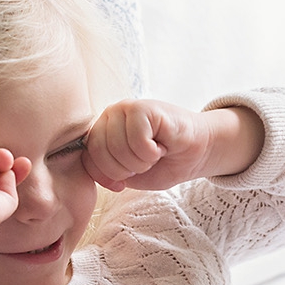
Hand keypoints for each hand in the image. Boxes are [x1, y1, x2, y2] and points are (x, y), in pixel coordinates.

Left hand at [82, 98, 262, 192]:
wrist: (196, 153)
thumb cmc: (163, 163)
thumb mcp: (127, 175)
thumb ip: (105, 171)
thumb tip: (94, 171)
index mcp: (101, 131)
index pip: (88, 159)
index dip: (109, 176)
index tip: (128, 176)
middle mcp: (110, 115)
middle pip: (101, 154)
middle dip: (127, 169)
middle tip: (146, 161)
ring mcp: (125, 108)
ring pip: (118, 149)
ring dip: (141, 161)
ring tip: (155, 152)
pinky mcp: (143, 107)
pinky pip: (137, 140)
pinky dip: (151, 152)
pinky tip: (162, 144)